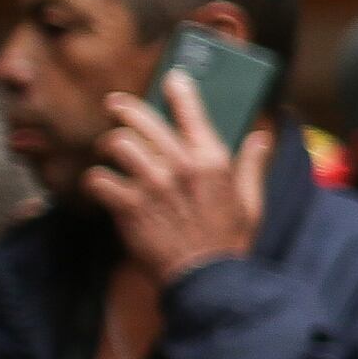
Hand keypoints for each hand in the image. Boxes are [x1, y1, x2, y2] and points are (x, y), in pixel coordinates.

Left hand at [90, 76, 272, 285]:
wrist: (206, 279)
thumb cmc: (229, 242)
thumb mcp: (252, 203)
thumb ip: (252, 167)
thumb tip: (261, 139)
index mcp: (213, 161)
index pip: (193, 113)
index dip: (180, 90)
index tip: (172, 79)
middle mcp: (181, 166)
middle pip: (142, 121)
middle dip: (125, 108)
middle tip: (115, 106)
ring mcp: (152, 185)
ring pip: (117, 144)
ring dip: (110, 147)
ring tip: (109, 152)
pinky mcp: (129, 206)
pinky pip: (99, 179)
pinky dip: (96, 182)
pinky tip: (102, 186)